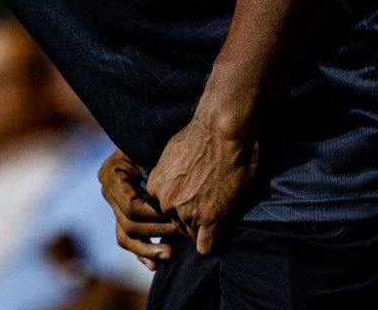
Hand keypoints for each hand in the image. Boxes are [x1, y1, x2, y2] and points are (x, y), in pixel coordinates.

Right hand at [98, 147, 176, 270]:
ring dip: (148, 249)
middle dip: (156, 233)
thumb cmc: (160, 139)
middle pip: (128, 224)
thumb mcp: (152, 146)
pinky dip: (141, 252)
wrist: (160, 136)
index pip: (131, 208)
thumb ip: (153, 164)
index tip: (176, 219)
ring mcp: (115, 204)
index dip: (154, 218)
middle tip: (180, 234)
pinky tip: (153, 265)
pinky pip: (128, 238)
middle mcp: (109, 190)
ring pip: (125, 236)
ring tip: (170, 254)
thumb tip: (154, 182)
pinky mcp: (124, 214)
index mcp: (112, 174)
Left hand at [144, 119, 256, 254]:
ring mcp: (188, 213)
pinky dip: (211, 243)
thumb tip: (174, 181)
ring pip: (192, 233)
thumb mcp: (171, 153)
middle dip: (190, 216)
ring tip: (218, 208)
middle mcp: (167, 202)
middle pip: (177, 222)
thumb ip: (168, 174)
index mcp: (155, 186)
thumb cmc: (201, 135)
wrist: (221, 131)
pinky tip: (218, 233)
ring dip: (204, 226)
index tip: (192, 197)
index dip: (179, 204)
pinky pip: (206, 246)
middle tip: (208, 202)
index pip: (164, 208)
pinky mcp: (210, 219)